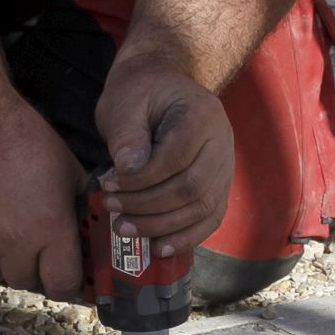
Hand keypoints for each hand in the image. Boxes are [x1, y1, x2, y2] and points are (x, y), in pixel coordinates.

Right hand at [0, 101, 86, 297]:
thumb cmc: (24, 139)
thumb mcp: (68, 169)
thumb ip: (78, 204)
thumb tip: (87, 226)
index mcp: (50, 228)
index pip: (62, 284)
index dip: (65, 285)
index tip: (63, 279)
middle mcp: (13, 243)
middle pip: (24, 281)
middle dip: (30, 266)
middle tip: (27, 243)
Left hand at [95, 44, 237, 261]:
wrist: (162, 86)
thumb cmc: (140, 93)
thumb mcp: (125, 104)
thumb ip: (127, 135)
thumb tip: (128, 169)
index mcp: (202, 114)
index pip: (175, 158)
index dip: (141, 179)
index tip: (108, 184)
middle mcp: (222, 141)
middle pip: (192, 187)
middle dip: (147, 206)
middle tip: (111, 208)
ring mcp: (226, 165)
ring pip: (202, 207)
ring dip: (161, 225)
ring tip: (125, 228)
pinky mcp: (220, 184)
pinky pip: (212, 217)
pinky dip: (187, 237)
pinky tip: (160, 247)